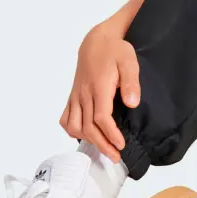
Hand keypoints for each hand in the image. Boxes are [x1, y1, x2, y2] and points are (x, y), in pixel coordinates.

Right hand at [59, 26, 140, 161]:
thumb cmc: (115, 51)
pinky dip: (71, 130)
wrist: (96, 41)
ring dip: (87, 140)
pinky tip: (83, 134)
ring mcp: (76, 96)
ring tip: (103, 148)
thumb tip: (131, 102)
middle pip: (87, 126)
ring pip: (74, 125)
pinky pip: (65, 117)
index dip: (110, 134)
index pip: (101, 117)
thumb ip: (131, 82)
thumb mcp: (129, 61)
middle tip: (115, 157)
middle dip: (101, 144)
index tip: (121, 145)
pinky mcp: (72, 96)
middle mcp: (84, 94)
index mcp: (98, 87)